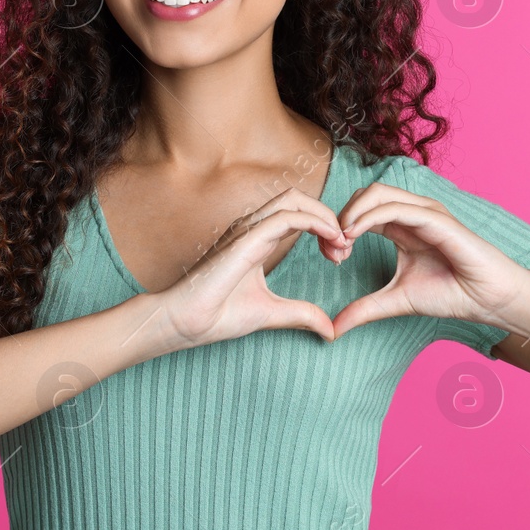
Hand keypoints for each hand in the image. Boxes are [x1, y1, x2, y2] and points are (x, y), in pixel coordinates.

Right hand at [153, 186, 352, 347]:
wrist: (185, 322)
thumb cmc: (217, 315)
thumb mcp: (272, 313)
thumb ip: (301, 315)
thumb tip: (330, 330)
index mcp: (256, 239)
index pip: (296, 214)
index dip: (324, 227)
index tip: (339, 255)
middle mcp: (252, 228)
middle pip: (298, 199)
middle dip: (328, 217)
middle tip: (344, 247)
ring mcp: (247, 230)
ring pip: (293, 200)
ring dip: (324, 216)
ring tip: (341, 243)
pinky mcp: (245, 239)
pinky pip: (286, 217)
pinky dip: (314, 221)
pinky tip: (330, 239)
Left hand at [329, 182, 526, 338]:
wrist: (488, 298)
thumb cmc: (451, 294)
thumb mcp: (395, 301)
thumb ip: (364, 309)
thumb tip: (333, 328)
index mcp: (400, 227)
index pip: (360, 211)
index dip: (338, 228)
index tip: (331, 257)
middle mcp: (411, 213)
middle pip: (364, 195)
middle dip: (340, 217)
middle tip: (332, 248)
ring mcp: (424, 212)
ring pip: (377, 193)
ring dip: (351, 214)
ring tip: (340, 241)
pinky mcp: (435, 218)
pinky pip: (395, 208)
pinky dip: (369, 217)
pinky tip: (354, 235)